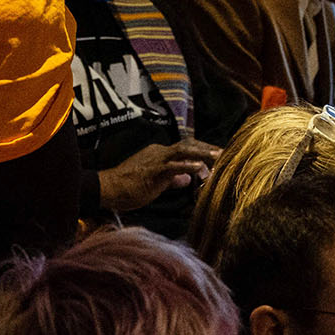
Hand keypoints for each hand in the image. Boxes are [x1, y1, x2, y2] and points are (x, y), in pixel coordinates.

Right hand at [98, 137, 219, 211]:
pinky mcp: (153, 170)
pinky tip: (200, 168)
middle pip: (188, 145)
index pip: (186, 149)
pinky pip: (173, 166)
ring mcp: (156, 159)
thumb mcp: (156, 183)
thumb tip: (187, 180)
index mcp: (160, 154)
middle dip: (207, 149)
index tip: (218, 157)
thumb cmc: (129, 187)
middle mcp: (160, 152)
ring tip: (218, 157)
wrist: (109, 188)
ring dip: (202, 154)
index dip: (203, 152)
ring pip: (183, 151)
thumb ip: (172, 179)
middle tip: (225, 154)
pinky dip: (187, 166)